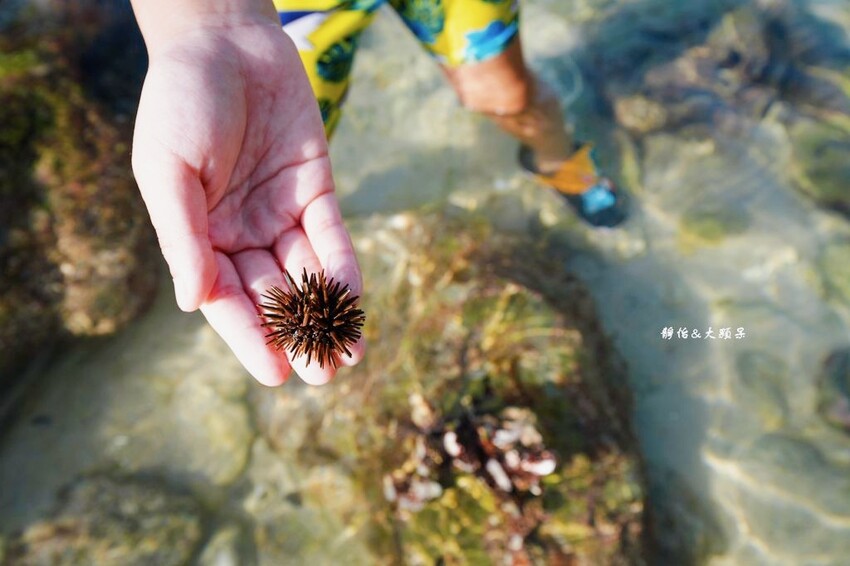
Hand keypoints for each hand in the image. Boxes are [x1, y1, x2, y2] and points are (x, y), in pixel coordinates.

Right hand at [131, 13, 362, 384]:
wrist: (224, 40)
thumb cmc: (181, 101)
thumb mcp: (167, 170)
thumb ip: (182, 236)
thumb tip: (191, 304)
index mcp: (199, 235)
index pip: (226, 299)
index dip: (251, 338)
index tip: (276, 375)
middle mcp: (242, 231)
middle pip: (272, 294)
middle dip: (298, 335)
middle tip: (322, 376)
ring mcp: (280, 211)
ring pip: (308, 273)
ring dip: (328, 313)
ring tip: (348, 355)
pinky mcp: (315, 187)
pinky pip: (332, 234)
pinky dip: (344, 268)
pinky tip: (356, 301)